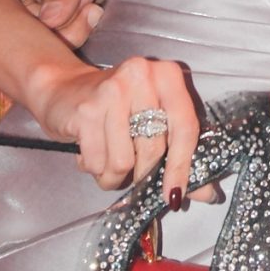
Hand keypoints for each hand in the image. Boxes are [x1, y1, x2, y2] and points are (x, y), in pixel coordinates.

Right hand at [4, 0, 113, 47]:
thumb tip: (49, 20)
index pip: (19, 18)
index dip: (54, 16)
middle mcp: (19, 13)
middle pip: (33, 40)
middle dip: (68, 25)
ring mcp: (35, 31)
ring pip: (50, 51)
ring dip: (80, 28)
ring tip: (92, 3)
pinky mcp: (54, 45)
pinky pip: (65, 56)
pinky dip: (84, 37)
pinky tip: (93, 18)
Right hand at [34, 54, 199, 200]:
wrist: (62, 89)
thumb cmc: (115, 108)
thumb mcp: (151, 120)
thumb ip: (180, 154)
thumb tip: (207, 193)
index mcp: (167, 76)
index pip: (185, 128)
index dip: (182, 166)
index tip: (174, 194)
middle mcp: (142, 77)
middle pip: (154, 149)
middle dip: (143, 174)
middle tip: (132, 174)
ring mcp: (112, 91)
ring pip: (124, 162)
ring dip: (113, 175)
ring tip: (106, 159)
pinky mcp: (86, 111)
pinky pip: (97, 163)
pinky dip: (94, 169)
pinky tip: (89, 151)